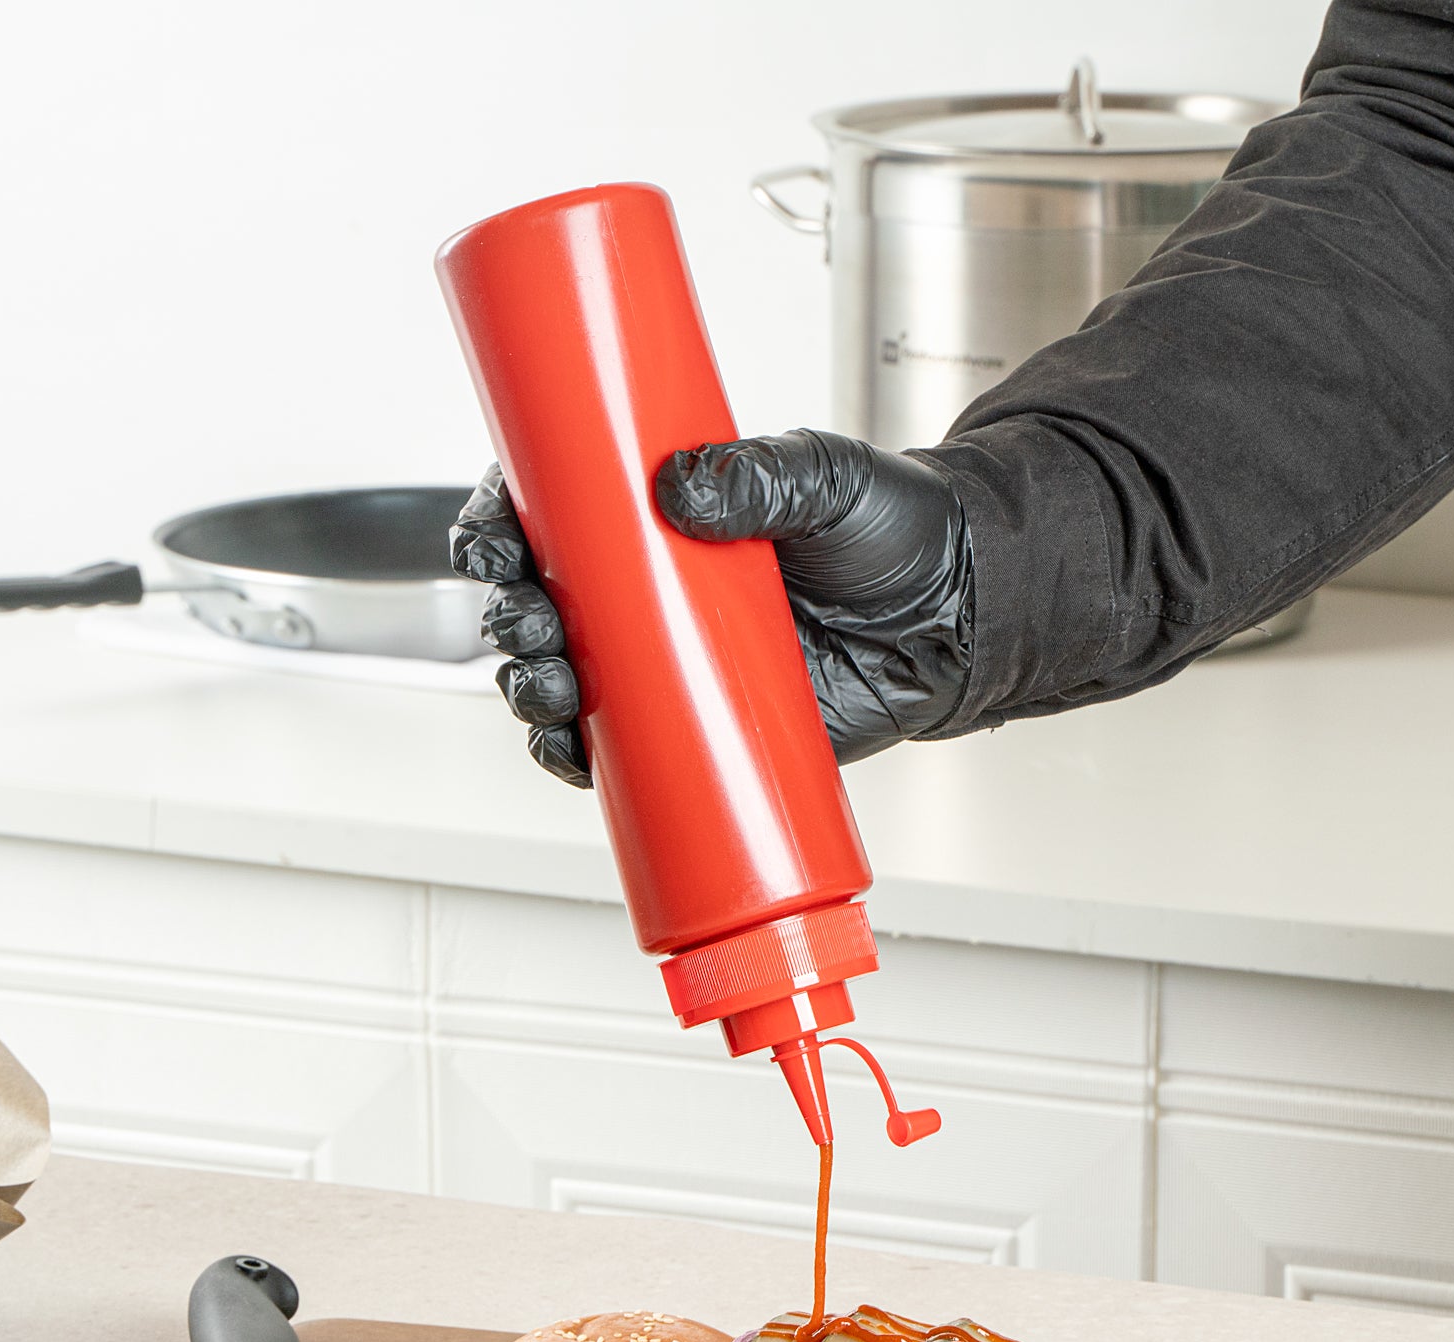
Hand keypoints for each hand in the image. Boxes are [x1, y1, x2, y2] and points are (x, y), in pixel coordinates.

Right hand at [450, 431, 973, 787]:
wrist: (958, 618)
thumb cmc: (896, 535)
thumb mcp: (829, 479)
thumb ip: (763, 473)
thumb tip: (683, 490)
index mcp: (662, 512)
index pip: (555, 509)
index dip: (502, 523)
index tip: (496, 539)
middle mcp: (652, 587)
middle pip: (540, 600)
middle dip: (511, 615)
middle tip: (531, 620)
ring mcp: (670, 660)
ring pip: (563, 678)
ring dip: (531, 687)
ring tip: (550, 685)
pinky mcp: (699, 727)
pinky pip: (617, 749)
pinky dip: (577, 756)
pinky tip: (569, 752)